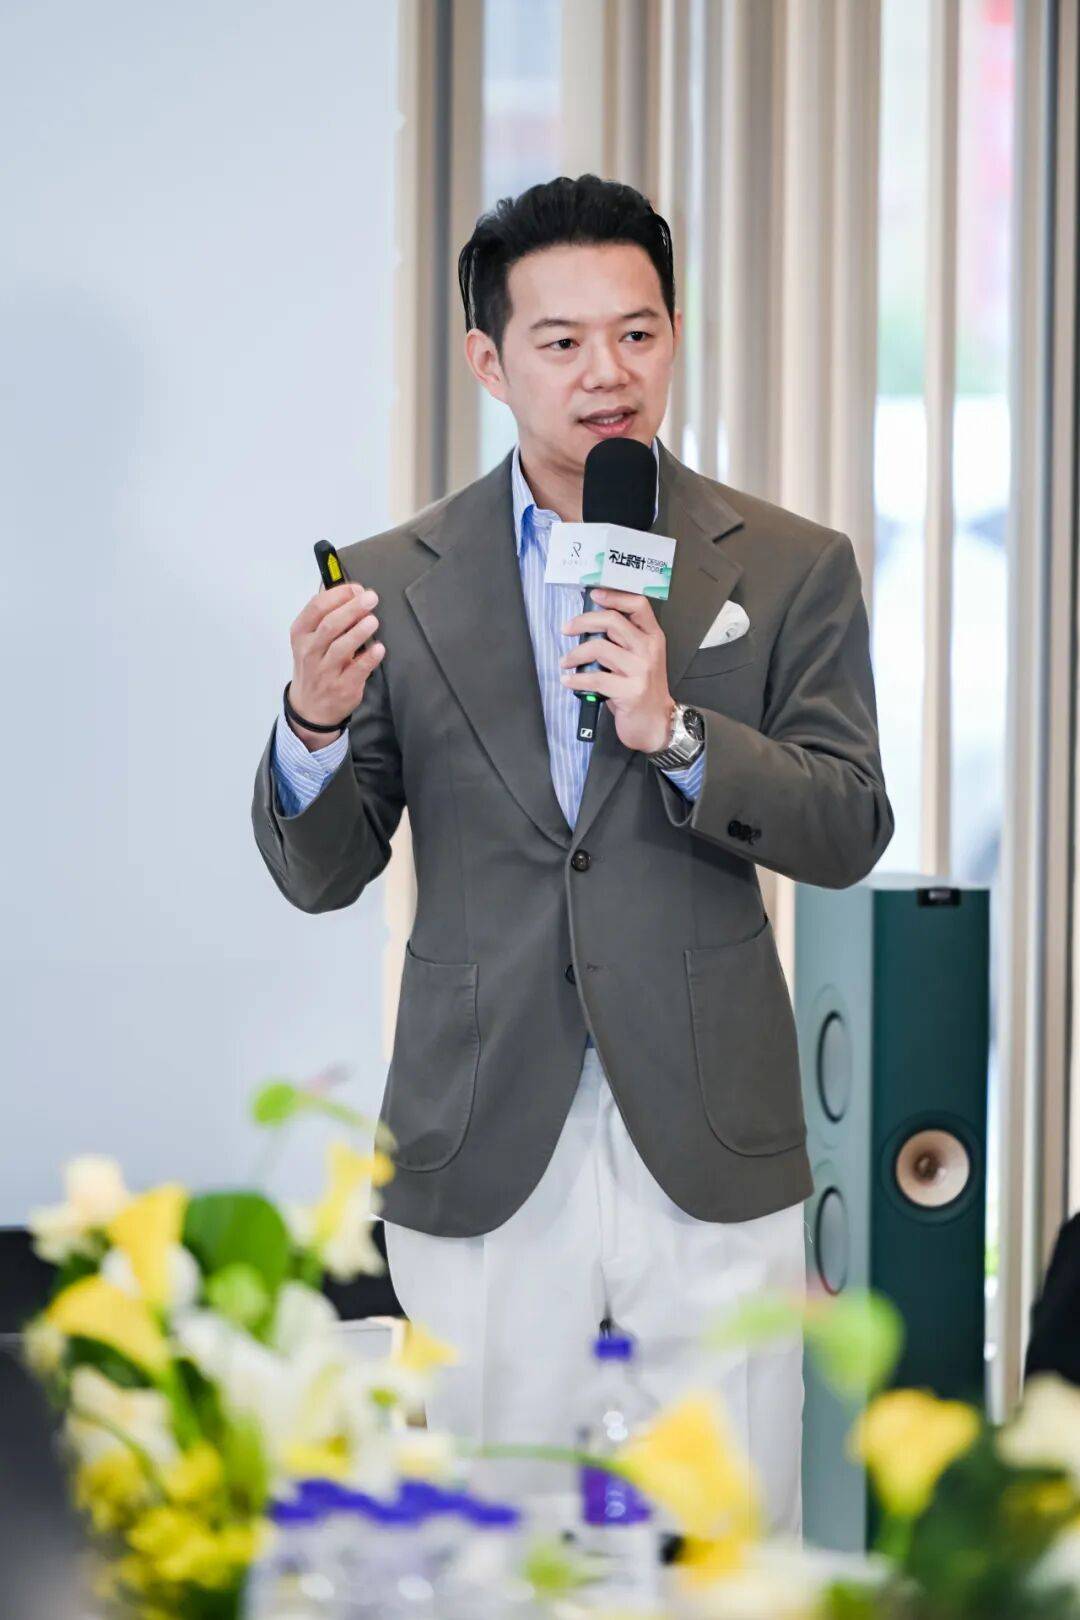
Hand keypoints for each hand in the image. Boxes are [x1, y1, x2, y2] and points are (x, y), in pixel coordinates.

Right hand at [288, 580, 384, 743]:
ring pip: (342, 647)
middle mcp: (310, 652)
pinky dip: (369, 657)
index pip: (316, 608)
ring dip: (360, 631)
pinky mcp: (342, 687)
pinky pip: (357, 670)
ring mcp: (325, 671)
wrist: (310, 707)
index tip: (355, 588)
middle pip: (330, 625)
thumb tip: (345, 587)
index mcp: (301, 634)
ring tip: (373, 620)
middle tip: (371, 598)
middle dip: (352, 608)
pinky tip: (379, 647)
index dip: (338, 594)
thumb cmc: (314, 664)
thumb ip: (324, 614)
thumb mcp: (309, 638)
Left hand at [559, 588, 673, 753]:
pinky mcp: (629, 691)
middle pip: (612, 621)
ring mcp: (640, 670)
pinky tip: (568, 680)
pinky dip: (576, 679)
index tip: (594, 595)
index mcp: (653, 637)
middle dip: (583, 622)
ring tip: (565, 662)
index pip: (638, 605)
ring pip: (599, 648)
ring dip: (575, 654)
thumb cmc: (641, 689)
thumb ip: (622, 641)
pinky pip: (595, 679)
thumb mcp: (639, 659)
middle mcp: (649, 649)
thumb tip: (588, 624)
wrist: (656, 723)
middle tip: (566, 629)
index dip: (614, 596)